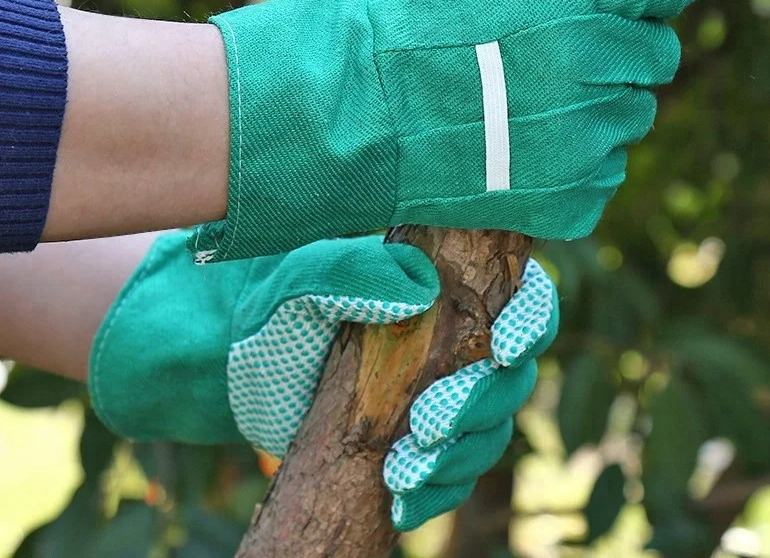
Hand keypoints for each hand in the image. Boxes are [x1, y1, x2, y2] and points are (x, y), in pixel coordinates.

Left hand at [90, 230, 557, 532]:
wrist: (233, 357)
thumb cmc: (273, 302)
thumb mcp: (304, 279)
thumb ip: (352, 272)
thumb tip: (417, 291)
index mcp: (446, 286)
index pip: (521, 296)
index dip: (531, 320)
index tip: (504, 348)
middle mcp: (454, 339)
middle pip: (511, 377)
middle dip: (480, 405)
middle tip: (428, 424)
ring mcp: (436, 391)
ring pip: (488, 432)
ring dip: (460, 459)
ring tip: (406, 473)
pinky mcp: (413, 438)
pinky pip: (451, 473)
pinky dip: (437, 493)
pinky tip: (404, 504)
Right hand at [194, 0, 715, 261]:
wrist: (358, 111)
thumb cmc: (408, 18)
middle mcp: (590, 58)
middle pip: (658, 54)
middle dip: (622, 49)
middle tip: (567, 53)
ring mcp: (581, 133)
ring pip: (632, 116)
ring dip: (599, 108)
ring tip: (536, 104)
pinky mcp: (567, 192)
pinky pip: (605, 174)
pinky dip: (578, 165)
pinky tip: (528, 150)